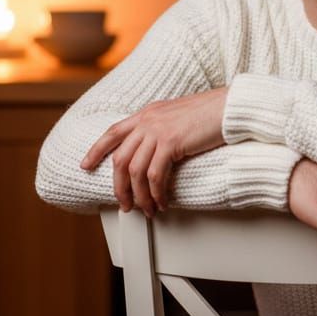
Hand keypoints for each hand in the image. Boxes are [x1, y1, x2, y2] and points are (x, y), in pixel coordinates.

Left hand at [81, 87, 228, 216]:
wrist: (230, 106)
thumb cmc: (211, 112)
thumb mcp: (177, 115)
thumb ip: (161, 128)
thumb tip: (154, 149)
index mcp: (147, 113)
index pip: (112, 132)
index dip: (96, 150)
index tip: (85, 164)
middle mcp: (147, 121)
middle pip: (120, 159)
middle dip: (119, 187)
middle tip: (124, 204)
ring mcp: (158, 131)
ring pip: (136, 171)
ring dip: (139, 196)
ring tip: (147, 209)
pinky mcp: (171, 142)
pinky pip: (155, 175)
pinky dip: (156, 193)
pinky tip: (162, 202)